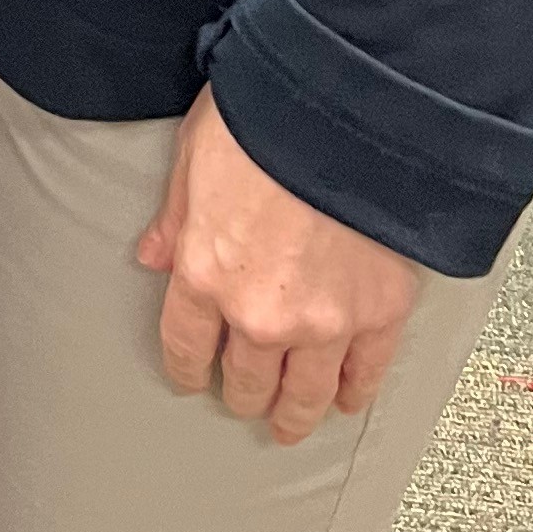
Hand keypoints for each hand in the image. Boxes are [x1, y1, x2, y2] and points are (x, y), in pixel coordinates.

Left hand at [135, 86, 417, 444]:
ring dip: (294, 413)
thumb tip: (154, 254)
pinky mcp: (378, 312)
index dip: (187, 367)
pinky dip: (354, 392)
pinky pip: (365, 373)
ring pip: (304, 393)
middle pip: (246, 379)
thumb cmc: (264, 115)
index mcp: (205, 272)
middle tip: (246, 397)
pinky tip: (346, 399)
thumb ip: (175, 216)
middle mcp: (259, 312)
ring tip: (291, 423)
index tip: (193, 377)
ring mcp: (323, 320)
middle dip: (242, 391)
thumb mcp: (194, 153)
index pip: (185, 346)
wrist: (341, 108)